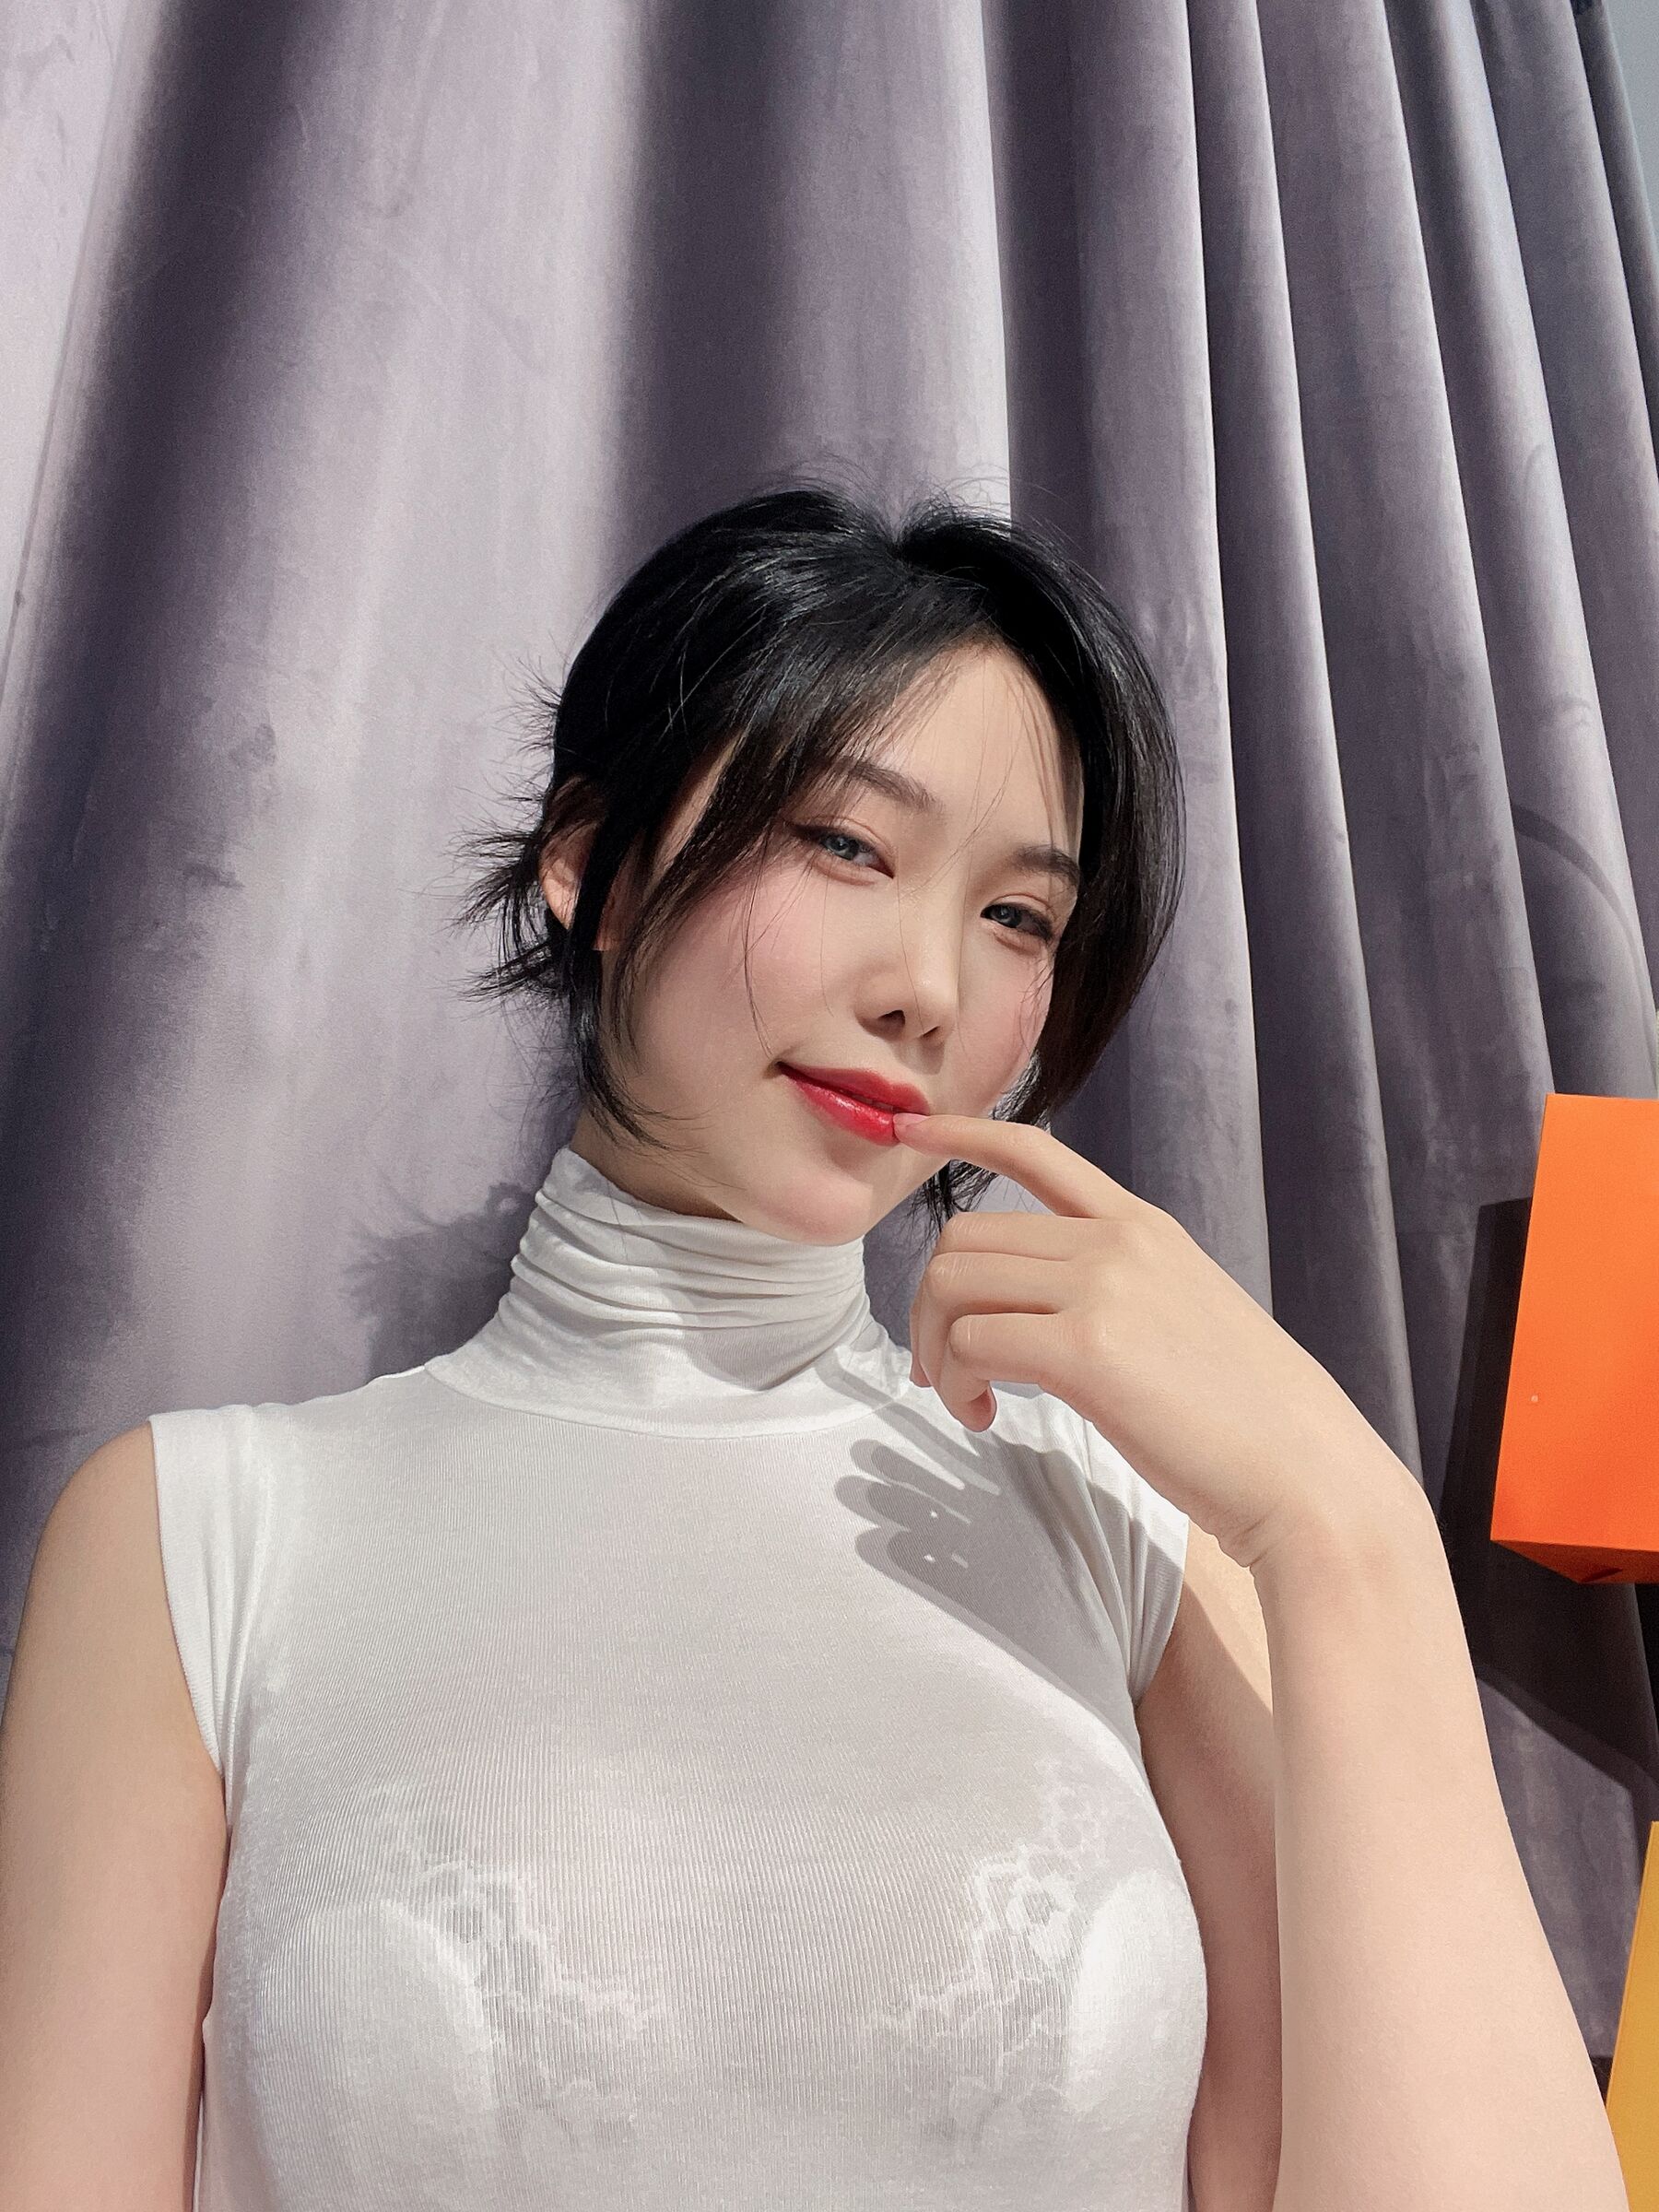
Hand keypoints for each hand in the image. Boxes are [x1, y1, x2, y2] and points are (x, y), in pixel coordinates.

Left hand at [893, 1111, 1417, 1573]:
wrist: (1308, 1477)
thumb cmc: (1249, 1421)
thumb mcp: (1187, 1316)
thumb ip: (1119, 1291)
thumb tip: (1045, 1313)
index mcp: (1142, 1227)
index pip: (1034, 1149)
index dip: (959, 1131)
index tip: (908, 1128)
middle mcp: (1117, 1242)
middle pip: (964, 1236)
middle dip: (929, 1304)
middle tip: (944, 1371)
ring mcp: (1102, 1290)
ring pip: (953, 1284)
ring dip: (936, 1347)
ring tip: (965, 1400)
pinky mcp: (1086, 1352)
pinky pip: (971, 1342)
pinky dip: (956, 1383)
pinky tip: (984, 1417)